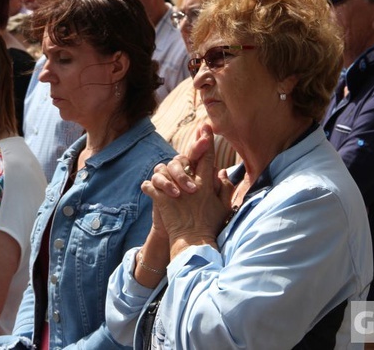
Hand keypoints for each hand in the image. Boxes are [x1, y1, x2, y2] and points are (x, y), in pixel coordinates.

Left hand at [142, 125, 233, 257]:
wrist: (194, 244)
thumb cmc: (209, 226)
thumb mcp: (223, 207)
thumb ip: (224, 187)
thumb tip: (221, 170)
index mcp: (206, 185)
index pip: (207, 159)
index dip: (206, 141)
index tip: (206, 127)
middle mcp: (191, 185)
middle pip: (188, 159)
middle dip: (193, 145)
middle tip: (195, 135)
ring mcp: (175, 192)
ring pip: (166, 170)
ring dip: (166, 172)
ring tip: (166, 176)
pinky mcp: (162, 201)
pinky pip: (150, 187)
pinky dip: (149, 187)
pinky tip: (150, 188)